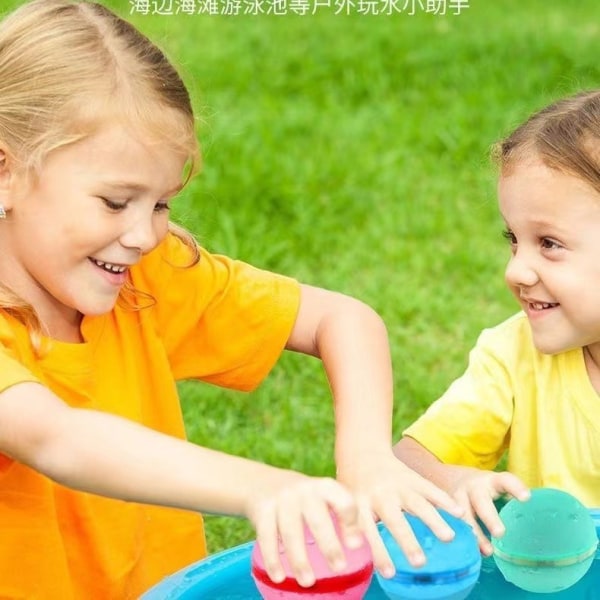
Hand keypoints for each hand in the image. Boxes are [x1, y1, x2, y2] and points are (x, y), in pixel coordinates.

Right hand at [244, 475, 364, 587]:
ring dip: (299, 559)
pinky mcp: (262, 510)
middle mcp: (304, 491)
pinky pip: (267, 537)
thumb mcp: (321, 497)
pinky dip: (273, 559)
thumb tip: (360, 545)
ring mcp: (282, 500)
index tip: (356, 545)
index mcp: (325, 488)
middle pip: (318, 520)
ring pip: (291, 533)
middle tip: (339, 568)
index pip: (343, 501)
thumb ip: (340, 515)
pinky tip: (279, 576)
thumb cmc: (303, 498)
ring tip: (308, 582)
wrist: (261, 482)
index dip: (351, 522)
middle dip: (329, 545)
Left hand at [337, 450, 464, 576]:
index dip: (379, 552)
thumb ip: (355, 526)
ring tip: (448, 537)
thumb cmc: (354, 485)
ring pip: (417, 503)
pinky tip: (459, 512)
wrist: (362, 452)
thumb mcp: (347, 503)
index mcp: (360, 504)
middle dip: (407, 540)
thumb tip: (361, 556)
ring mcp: (398, 485)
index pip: (369, 531)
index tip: (390, 573)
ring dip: (433, 520)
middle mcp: (380, 495)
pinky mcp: (412, 477)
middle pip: (395, 519)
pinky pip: (430, 489)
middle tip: (420, 562)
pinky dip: (444, 500)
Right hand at [447, 466, 529, 554]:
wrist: (445, 477)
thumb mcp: (494, 485)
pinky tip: (469, 550)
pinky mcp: (444, 508)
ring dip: (474, 532)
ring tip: (486, 550)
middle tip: (500, 533)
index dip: (515, 487)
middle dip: (489, 517)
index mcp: (490, 480)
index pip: (505, 480)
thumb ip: (509, 497)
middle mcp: (472, 487)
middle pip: (481, 500)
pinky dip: (460, 536)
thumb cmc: (481, 488)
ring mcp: (456, 497)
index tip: (526, 498)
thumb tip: (537, 521)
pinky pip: (451, 523)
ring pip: (463, 514)